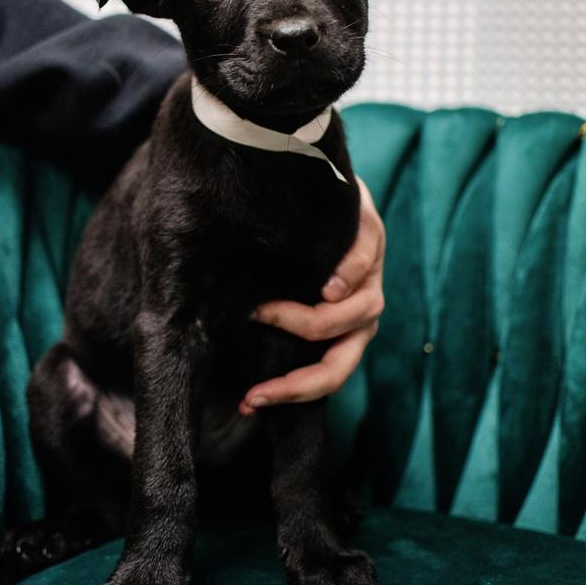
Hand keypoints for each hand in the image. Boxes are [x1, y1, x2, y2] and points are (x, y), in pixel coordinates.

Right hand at [239, 177, 384, 414]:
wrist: (310, 182)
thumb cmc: (283, 244)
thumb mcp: (270, 288)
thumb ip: (258, 315)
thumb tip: (213, 343)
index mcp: (343, 329)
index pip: (325, 376)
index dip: (288, 395)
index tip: (248, 402)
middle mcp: (361, 312)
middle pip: (341, 366)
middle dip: (297, 384)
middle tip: (256, 391)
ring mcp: (370, 278)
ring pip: (356, 317)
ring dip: (306, 322)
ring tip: (264, 312)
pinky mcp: (372, 238)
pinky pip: (364, 266)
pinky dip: (346, 279)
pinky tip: (324, 286)